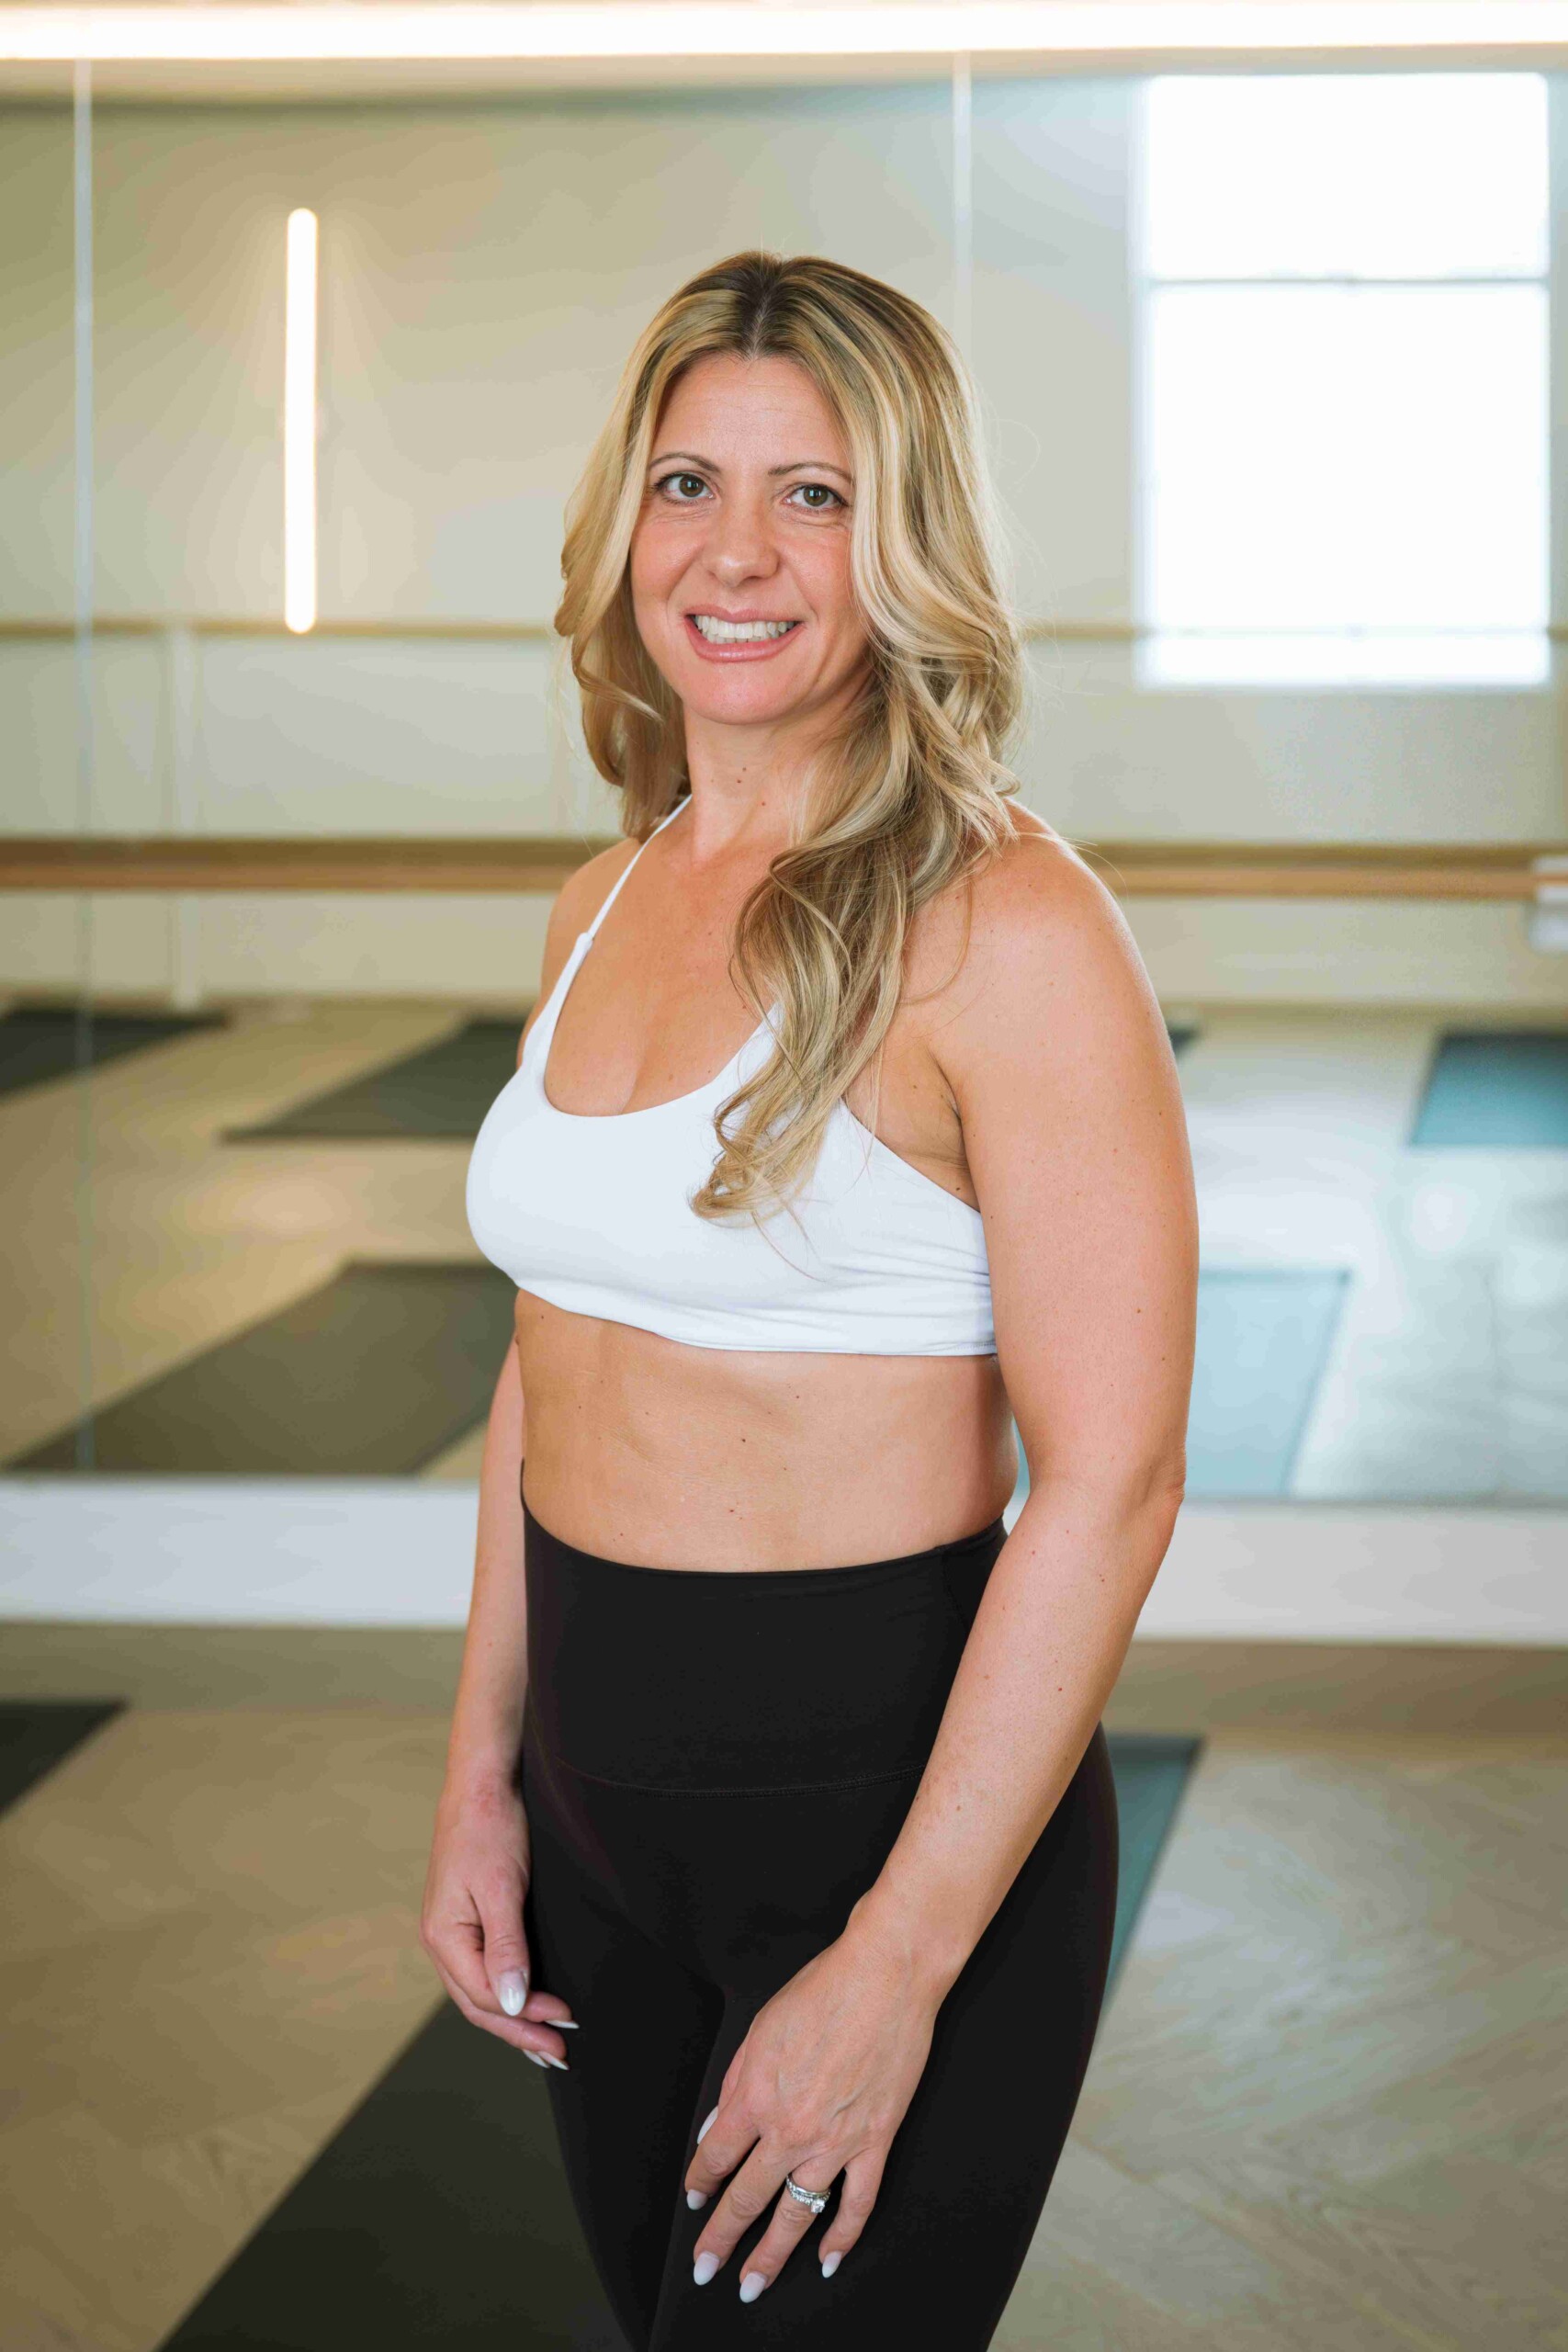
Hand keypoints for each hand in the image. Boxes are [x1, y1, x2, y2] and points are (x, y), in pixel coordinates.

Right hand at [420, 1773, 575, 2067]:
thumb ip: (507, 1948)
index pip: (484, 1997)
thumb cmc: (490, 1828)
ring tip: (546, 2044)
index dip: (525, 2018)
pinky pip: (483, 1971)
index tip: (564, 2022)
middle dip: (520, 2032)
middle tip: (559, 2054)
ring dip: (514, 2020)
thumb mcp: (501, 1888)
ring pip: (480, 1992)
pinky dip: (507, 1993)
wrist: (481, 1784)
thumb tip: (513, 2005)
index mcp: (444, 1936)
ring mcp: (451, 1932)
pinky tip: (525, 2005)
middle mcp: (442, 1940)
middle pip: (479, 2004)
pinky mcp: (466, 1921)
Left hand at [682, 1914, 942, 2299]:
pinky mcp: (876, 2141)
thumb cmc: (822, 1991)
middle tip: (705, 2269)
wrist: (886, 1976)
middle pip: (747, 2199)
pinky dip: (842, 2238)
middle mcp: (790, 2129)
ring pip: (796, 2215)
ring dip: (771, 2257)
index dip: (700, 2184)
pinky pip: (857, 2204)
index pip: (716, 2158)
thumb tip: (717, 2128)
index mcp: (755, 2097)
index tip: (693, 2200)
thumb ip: (735, 2084)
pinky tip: (828, 2261)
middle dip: (721, 2238)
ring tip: (753, 2285)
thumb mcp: (759, 2030)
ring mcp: (835, 2142)